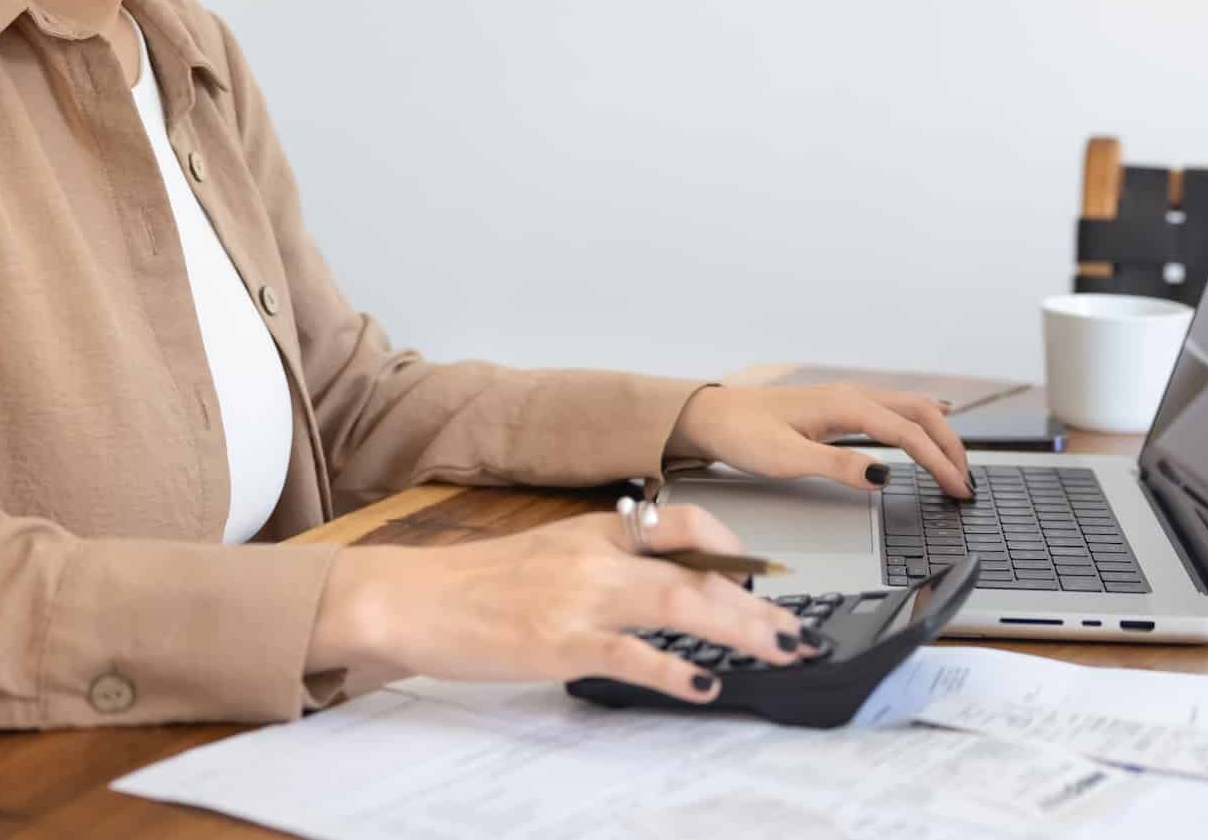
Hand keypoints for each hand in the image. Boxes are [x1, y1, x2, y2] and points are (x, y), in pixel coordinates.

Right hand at [307, 502, 824, 702]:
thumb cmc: (472, 585)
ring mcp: (580, 599)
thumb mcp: (545, 552)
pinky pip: (631, 655)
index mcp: (593, 530)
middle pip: (697, 571)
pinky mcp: (560, 642)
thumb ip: (597, 562)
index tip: (764, 571)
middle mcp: (596, 556)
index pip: (680, 521)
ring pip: (680, 604)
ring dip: (740, 629)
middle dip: (757, 602)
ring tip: (781, 649)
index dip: (731, 544)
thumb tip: (650, 582)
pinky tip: (703, 685)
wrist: (408, 597)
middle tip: (798, 630)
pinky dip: (673, 671)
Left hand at [665, 383, 972, 497]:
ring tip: (957, 464)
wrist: (712, 416)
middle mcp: (851, 395)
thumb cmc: (742, 434)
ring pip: (909, 407)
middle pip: (920, 412)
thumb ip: (837, 466)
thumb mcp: (786, 459)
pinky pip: (894, 408)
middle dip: (950, 445)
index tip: (957, 489)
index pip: (907, 433)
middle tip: (967, 481)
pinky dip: (920, 421)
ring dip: (938, 433)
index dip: (938, 461)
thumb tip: (882, 476)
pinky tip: (929, 426)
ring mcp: (847, 398)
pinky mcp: (840, 407)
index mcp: (843, 406)